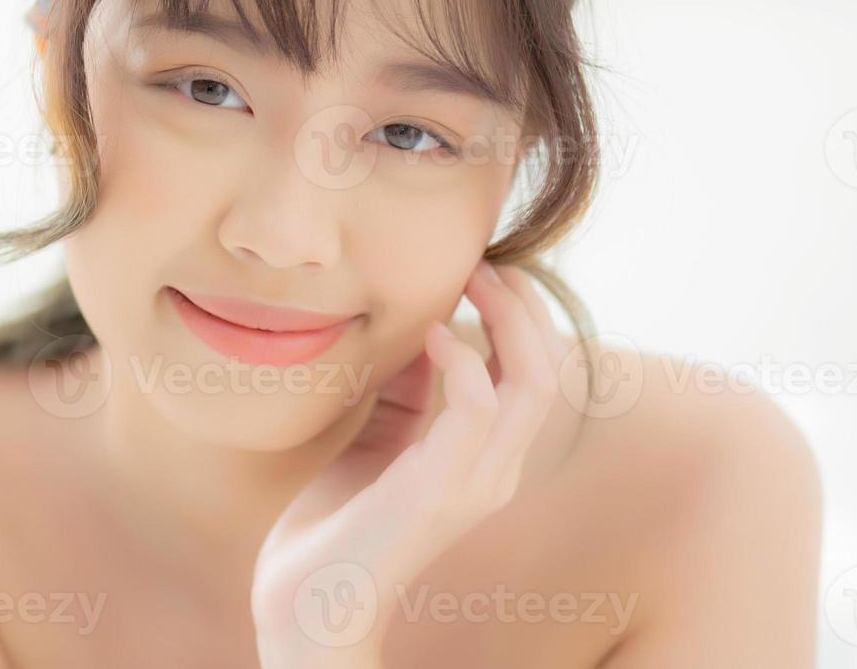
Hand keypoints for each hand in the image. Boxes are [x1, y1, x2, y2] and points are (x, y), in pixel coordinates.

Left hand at [250, 261, 568, 667]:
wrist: (309, 595)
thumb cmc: (338, 517)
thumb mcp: (381, 435)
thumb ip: (411, 391)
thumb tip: (425, 328)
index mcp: (488, 461)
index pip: (535, 376)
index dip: (520, 318)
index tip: (484, 269)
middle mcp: (495, 473)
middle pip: (548, 370)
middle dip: (523, 306)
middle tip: (485, 261)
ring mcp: (474, 483)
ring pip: (531, 382)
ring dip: (505, 318)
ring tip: (471, 277)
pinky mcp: (439, 488)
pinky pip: (477, 408)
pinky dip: (461, 360)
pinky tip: (430, 334)